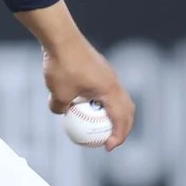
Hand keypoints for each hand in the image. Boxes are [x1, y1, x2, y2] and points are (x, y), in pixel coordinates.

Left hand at [39, 36, 135, 151]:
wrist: (61, 37)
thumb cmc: (61, 66)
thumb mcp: (57, 94)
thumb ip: (59, 108)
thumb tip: (60, 113)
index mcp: (110, 91)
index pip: (121, 119)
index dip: (118, 136)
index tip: (108, 147)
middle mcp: (114, 82)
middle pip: (127, 109)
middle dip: (123, 128)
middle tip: (111, 140)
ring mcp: (109, 74)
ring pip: (119, 98)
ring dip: (115, 113)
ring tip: (102, 125)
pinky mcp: (100, 68)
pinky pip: (107, 89)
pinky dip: (103, 101)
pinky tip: (86, 104)